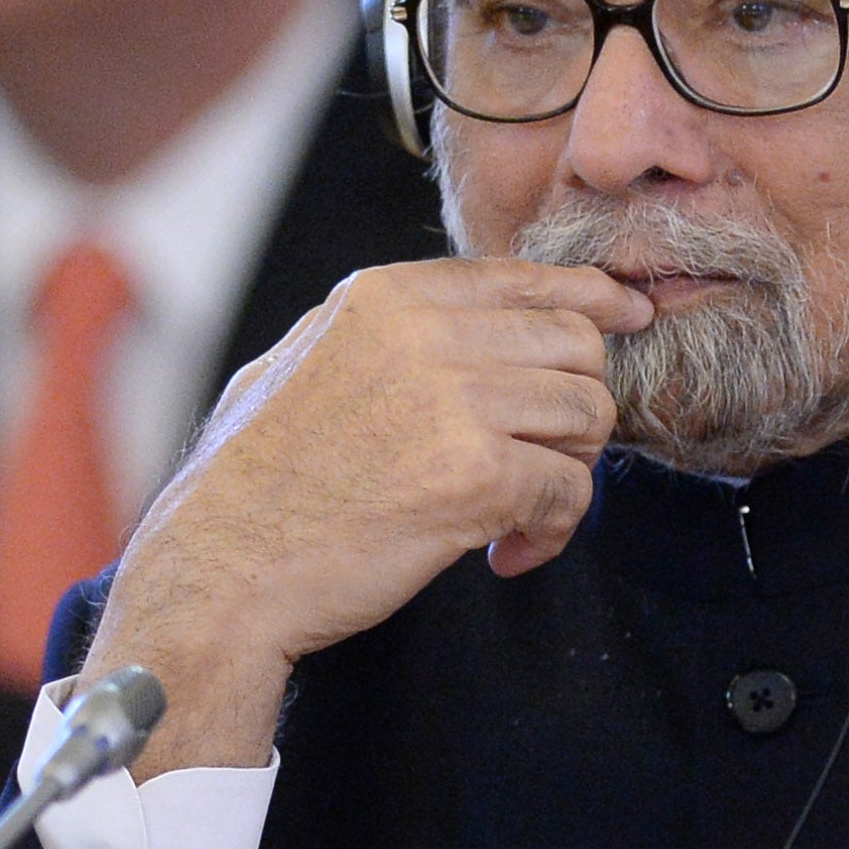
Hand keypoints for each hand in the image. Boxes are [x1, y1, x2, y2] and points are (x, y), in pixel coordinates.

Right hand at [80, 257, 650, 775]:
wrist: (219, 570)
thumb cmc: (251, 484)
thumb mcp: (304, 362)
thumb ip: (386, 333)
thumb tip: (467, 320)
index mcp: (386, 297)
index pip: (525, 279)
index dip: (591, 300)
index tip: (628, 316)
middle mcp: (424, 334)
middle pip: (574, 344)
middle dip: (577, 407)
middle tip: (544, 461)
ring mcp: (453, 401)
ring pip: (587, 414)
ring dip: (569, 471)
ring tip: (518, 513)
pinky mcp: (474, 477)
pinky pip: (568, 492)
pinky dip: (552, 532)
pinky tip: (504, 555)